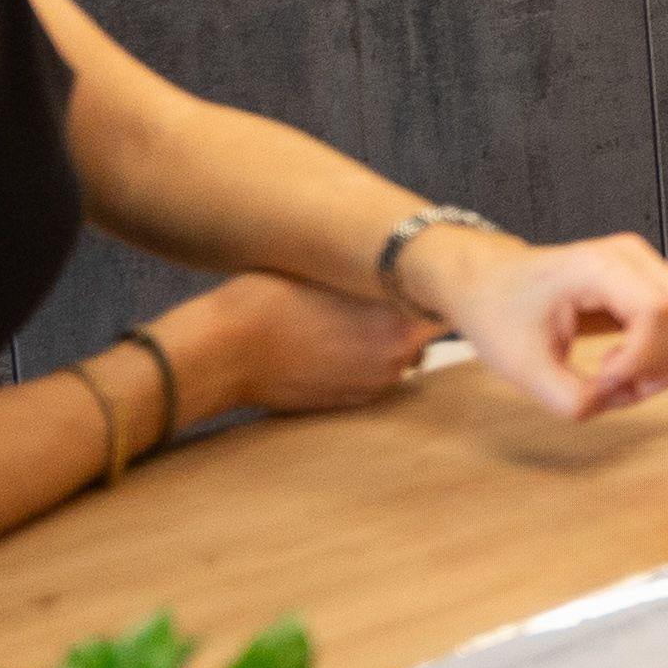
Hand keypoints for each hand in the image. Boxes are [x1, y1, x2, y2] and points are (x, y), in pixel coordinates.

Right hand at [161, 271, 440, 422]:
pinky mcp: (352, 403)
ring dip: (389, 338)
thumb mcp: (333, 268)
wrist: (223, 350)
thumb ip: (378, 273)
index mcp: (400, 315)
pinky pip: (376, 376)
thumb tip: (401, 264)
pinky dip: (366, 361)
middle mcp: (397, 354)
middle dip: (413, 312)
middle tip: (385, 293)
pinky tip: (335, 343)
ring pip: (403, 355)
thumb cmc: (269, 296)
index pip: (444, 301)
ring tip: (351, 318)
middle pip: (427, 328)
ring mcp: (376, 383)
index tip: (424, 275)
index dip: (435, 286)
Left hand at [419, 227, 667, 422]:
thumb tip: (613, 402)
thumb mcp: (521, 366)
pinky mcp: (656, 283)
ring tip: (631, 379)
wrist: (491, 284)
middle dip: (665, 364)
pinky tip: (637, 368)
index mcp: (599, 265)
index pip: (657, 310)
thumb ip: (569, 398)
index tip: (604, 379)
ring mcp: (650, 266)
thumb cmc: (501, 312)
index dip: (642, 358)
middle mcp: (634, 256)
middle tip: (618, 386)